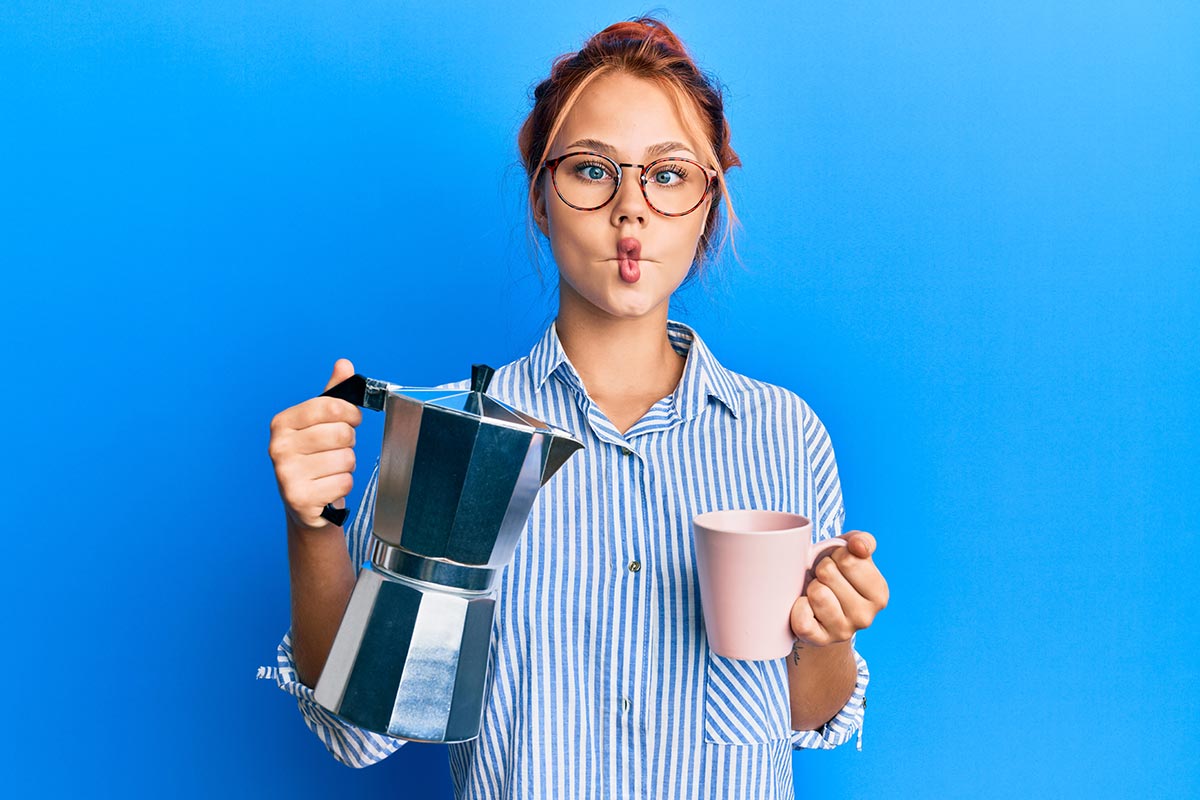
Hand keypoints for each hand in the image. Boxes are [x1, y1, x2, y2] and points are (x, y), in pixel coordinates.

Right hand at [267, 359, 361, 530]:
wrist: (307, 504)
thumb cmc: (316, 458)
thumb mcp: (322, 424)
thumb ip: (333, 395)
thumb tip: (343, 364)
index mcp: (282, 423)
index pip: (331, 406)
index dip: (351, 413)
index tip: (351, 420)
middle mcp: (278, 447)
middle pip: (341, 433)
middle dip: (349, 443)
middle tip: (336, 451)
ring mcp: (286, 474)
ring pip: (346, 459)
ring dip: (346, 466)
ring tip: (330, 470)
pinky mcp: (299, 498)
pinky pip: (344, 482)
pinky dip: (343, 486)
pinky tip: (328, 487)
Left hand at [789, 531, 888, 646]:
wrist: (818, 614)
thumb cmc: (835, 578)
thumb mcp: (851, 554)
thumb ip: (862, 541)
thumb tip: (859, 545)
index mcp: (879, 594)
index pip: (848, 558)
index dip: (835, 556)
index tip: (838, 567)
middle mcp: (866, 617)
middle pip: (828, 572)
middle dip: (821, 570)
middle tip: (824, 582)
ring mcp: (843, 632)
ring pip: (816, 593)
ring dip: (810, 588)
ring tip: (816, 595)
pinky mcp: (819, 641)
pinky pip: (802, 619)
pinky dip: (797, 608)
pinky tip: (806, 610)